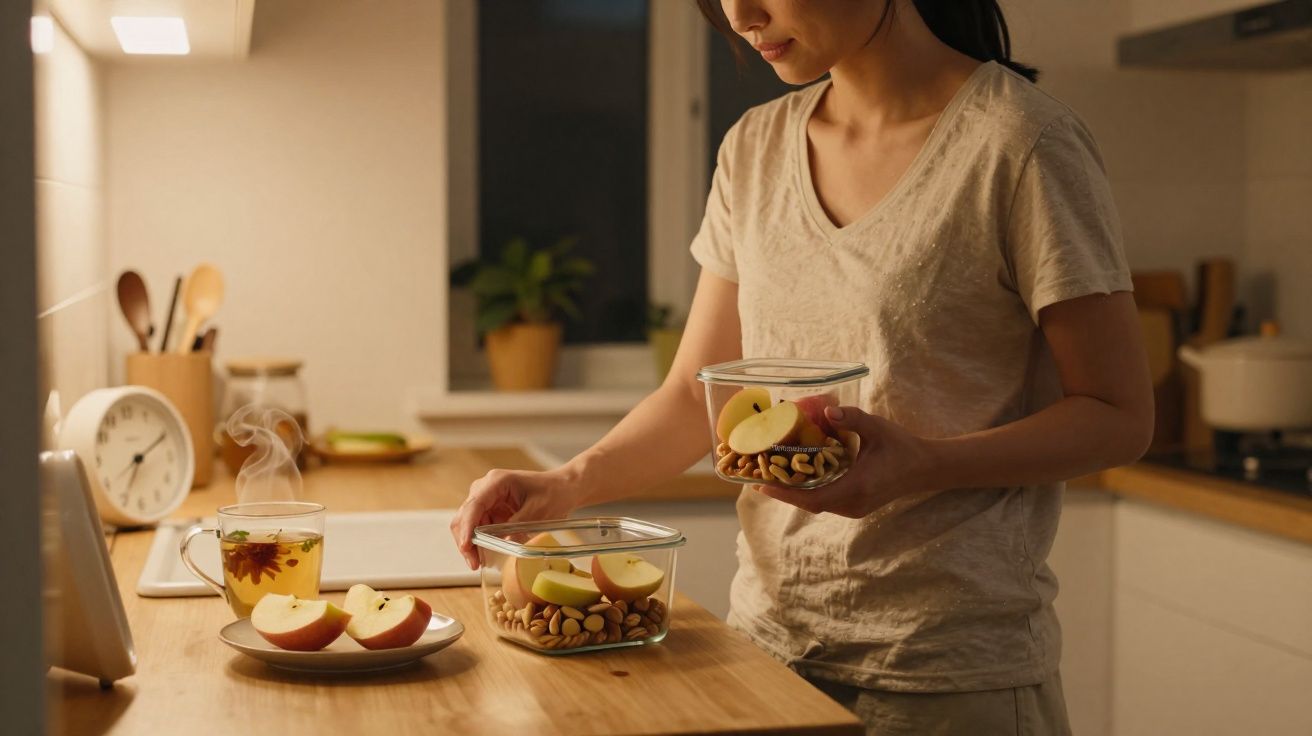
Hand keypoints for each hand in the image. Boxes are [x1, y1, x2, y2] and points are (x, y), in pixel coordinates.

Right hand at [449, 467, 584, 569]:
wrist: (563, 488)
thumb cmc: (554, 493)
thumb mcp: (538, 512)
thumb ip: (517, 527)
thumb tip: (500, 544)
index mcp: (496, 482)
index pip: (474, 506)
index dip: (467, 528)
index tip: (467, 547)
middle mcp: (486, 487)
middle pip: (465, 516)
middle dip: (466, 541)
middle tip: (474, 563)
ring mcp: (487, 498)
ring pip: (468, 524)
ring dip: (471, 543)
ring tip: (479, 562)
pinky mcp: (491, 509)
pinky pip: (478, 527)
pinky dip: (480, 541)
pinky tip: (486, 554)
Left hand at [752, 406, 938, 517]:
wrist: (926, 468)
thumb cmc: (903, 447)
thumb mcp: (878, 428)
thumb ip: (853, 419)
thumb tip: (827, 412)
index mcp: (858, 488)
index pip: (814, 498)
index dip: (786, 494)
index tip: (762, 485)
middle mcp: (853, 504)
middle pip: (809, 503)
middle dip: (783, 492)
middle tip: (758, 476)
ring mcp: (854, 508)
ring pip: (816, 504)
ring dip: (793, 492)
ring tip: (771, 475)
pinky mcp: (855, 506)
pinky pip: (825, 501)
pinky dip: (808, 491)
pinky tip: (796, 476)